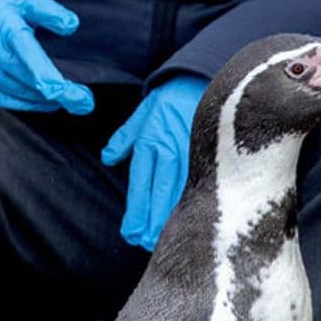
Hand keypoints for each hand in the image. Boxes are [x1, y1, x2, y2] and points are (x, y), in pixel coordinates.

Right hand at [0, 0, 93, 113]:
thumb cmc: (0, 10)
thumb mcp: (26, 1)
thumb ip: (49, 11)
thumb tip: (71, 24)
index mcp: (7, 30)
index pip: (31, 59)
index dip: (52, 82)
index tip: (75, 97)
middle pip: (30, 83)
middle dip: (60, 94)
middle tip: (83, 101)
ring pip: (21, 96)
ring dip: (43, 98)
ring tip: (61, 94)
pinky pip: (8, 102)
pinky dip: (27, 101)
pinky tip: (39, 96)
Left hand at [102, 75, 207, 250]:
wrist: (203, 76)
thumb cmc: (170, 96)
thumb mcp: (142, 112)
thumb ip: (124, 138)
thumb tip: (108, 158)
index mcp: (151, 141)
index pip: (141, 183)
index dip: (136, 210)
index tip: (130, 232)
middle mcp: (170, 149)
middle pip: (159, 193)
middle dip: (151, 221)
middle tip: (145, 245)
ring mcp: (192, 152)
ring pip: (180, 192)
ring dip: (171, 217)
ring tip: (166, 240)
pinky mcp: (211, 153)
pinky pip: (202, 182)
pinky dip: (195, 202)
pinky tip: (194, 219)